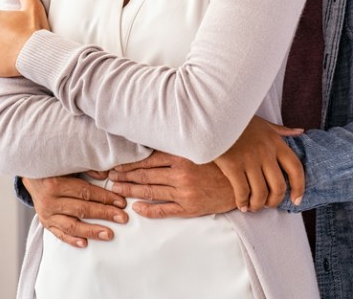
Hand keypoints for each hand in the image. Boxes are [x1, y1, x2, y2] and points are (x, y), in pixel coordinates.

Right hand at [24, 174, 127, 248]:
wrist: (32, 176)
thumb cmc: (54, 169)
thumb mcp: (68, 165)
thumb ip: (87, 168)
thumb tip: (107, 175)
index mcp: (56, 183)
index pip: (85, 192)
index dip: (105, 197)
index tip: (121, 202)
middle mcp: (50, 200)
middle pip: (81, 209)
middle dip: (104, 213)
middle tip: (122, 218)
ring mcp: (46, 214)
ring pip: (71, 225)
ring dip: (91, 231)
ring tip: (108, 234)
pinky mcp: (45, 223)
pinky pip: (59, 234)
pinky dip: (72, 240)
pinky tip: (85, 243)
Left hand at [106, 152, 235, 218]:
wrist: (243, 183)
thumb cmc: (220, 163)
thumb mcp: (199, 150)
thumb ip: (178, 147)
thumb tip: (154, 141)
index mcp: (182, 157)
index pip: (147, 160)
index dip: (129, 163)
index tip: (116, 164)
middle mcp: (180, 174)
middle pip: (145, 175)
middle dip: (125, 176)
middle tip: (109, 176)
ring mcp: (184, 193)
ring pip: (150, 191)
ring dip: (131, 190)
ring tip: (117, 189)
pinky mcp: (190, 208)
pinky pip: (164, 210)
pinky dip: (148, 209)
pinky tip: (137, 208)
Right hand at [213, 116, 304, 211]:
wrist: (214, 116)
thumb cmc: (238, 120)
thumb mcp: (263, 123)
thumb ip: (281, 131)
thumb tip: (301, 132)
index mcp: (276, 142)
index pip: (296, 169)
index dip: (299, 187)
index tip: (297, 199)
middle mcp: (266, 152)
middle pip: (279, 186)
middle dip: (275, 201)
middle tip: (268, 205)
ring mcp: (249, 159)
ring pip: (261, 193)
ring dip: (258, 205)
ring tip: (253, 207)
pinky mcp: (233, 166)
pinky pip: (242, 192)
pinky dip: (242, 202)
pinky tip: (241, 205)